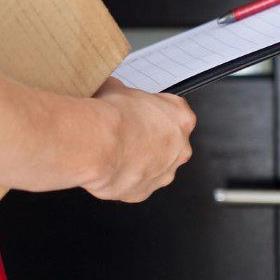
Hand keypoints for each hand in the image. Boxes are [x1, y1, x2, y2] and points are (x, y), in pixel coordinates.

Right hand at [85, 77, 195, 202]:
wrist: (98, 144)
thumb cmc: (113, 116)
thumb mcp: (117, 88)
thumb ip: (123, 91)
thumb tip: (113, 89)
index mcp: (181, 117)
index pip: (174, 111)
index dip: (152, 111)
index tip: (138, 112)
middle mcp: (180, 147)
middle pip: (169, 142)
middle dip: (150, 138)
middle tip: (126, 131)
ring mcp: (165, 173)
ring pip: (155, 166)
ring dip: (139, 159)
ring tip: (115, 150)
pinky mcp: (145, 192)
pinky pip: (137, 183)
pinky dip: (125, 176)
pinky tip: (110, 165)